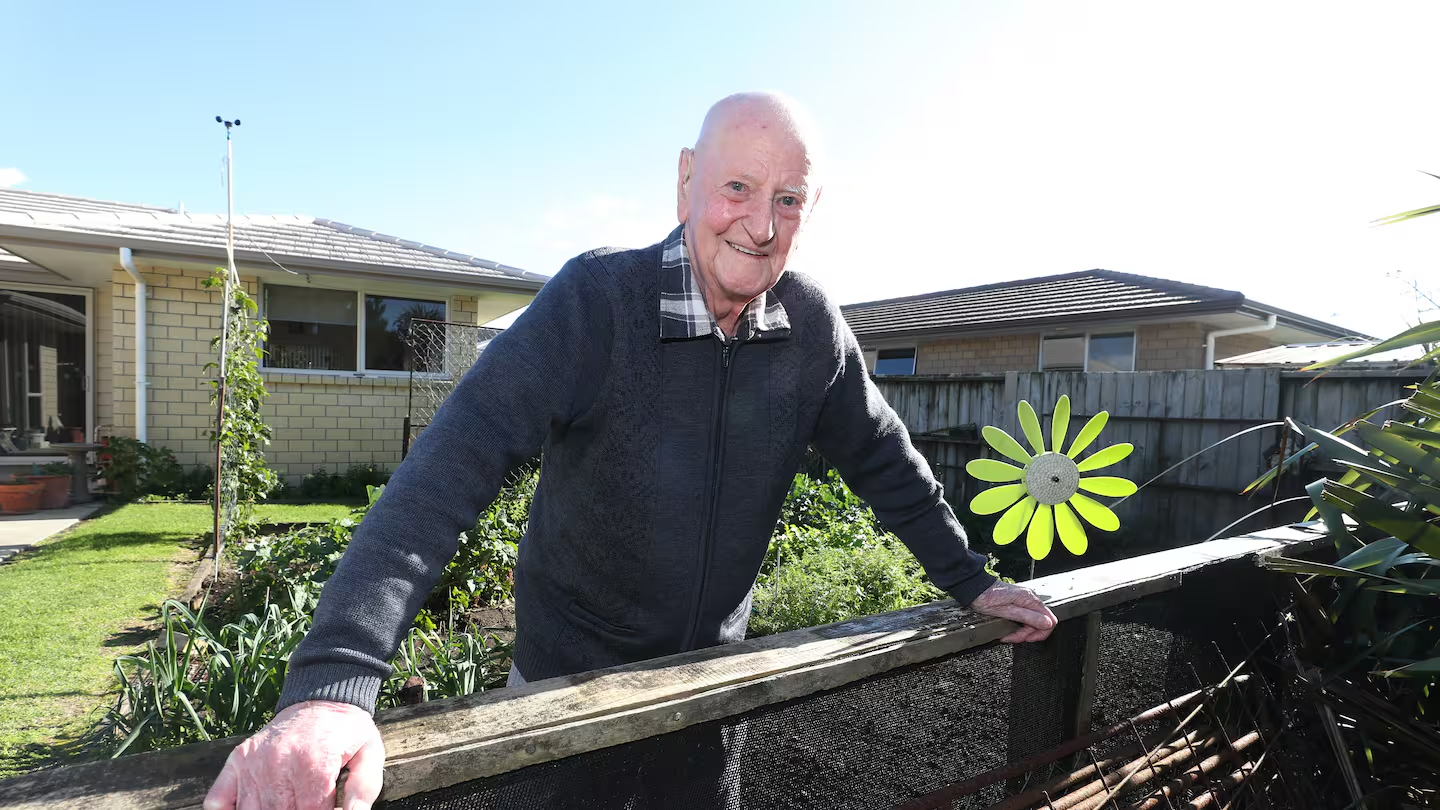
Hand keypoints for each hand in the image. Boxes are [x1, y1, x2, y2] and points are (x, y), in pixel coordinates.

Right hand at [205, 700, 384, 809]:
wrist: (322, 698)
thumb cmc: (347, 731)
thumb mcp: (370, 754)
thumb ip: (363, 788)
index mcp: (314, 762)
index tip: (326, 806)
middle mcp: (279, 762)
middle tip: (305, 801)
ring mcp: (254, 762)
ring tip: (286, 802)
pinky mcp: (238, 760)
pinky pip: (218, 801)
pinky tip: (251, 806)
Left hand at [970, 581, 1056, 642]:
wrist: (974, 587)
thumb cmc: (985, 597)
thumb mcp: (1006, 611)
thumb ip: (1028, 617)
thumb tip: (1047, 623)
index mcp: (1029, 599)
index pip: (1050, 620)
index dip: (1040, 633)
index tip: (1027, 638)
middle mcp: (1030, 598)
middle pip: (1041, 622)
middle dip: (1028, 634)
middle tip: (1013, 638)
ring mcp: (1024, 600)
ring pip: (1033, 621)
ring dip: (1023, 631)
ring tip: (1009, 635)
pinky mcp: (1018, 602)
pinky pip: (1026, 617)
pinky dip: (1019, 626)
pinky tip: (1010, 629)